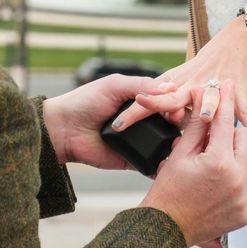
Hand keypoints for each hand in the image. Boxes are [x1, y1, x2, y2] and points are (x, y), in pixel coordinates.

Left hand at [41, 74, 177, 169]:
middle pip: (169, 121)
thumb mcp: (115, 85)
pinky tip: (172, 159)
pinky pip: (151, 163)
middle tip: (178, 120)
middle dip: (178, 121)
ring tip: (181, 140)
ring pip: (164, 143)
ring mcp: (139, 141)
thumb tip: (171, 86)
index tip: (183, 101)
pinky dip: (161, 163)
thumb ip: (142, 84)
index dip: (175, 100)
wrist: (64, 129)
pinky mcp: (132, 160)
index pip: (166, 99)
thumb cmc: (86, 101)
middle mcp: (142, 120)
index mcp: (139, 99)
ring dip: (174, 142)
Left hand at [113, 20, 246, 137]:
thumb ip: (169, 101)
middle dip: (161, 107)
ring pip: (209, 99)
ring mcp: (214, 86)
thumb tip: (158, 126)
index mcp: (176, 84)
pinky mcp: (237, 88)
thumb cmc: (207, 66)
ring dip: (208, 107)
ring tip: (207, 117)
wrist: (237, 43)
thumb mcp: (183, 80)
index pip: (149, 99)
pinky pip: (243, 107)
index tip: (117, 125)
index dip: (134, 111)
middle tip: (153, 117)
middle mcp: (192, 85)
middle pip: (173, 99)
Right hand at [141, 77, 246, 247]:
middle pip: (245, 138)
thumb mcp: (180, 153)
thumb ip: (197, 125)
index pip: (226, 121)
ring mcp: (243, 198)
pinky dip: (232, 180)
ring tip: (210, 162)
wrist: (167, 230)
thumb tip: (203, 96)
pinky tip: (214, 183)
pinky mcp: (245, 212)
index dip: (225, 100)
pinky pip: (245, 184)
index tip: (226, 84)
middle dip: (230, 133)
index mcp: (220, 162)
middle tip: (213, 135)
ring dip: (232, 156)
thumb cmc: (168, 191)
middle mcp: (238, 180)